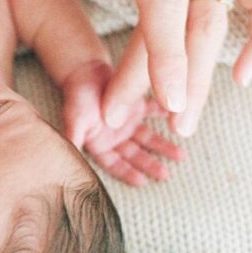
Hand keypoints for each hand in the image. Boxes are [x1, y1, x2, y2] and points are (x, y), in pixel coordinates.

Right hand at [61, 60, 184, 185]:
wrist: (83, 71)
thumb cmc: (76, 97)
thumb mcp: (75, 120)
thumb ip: (75, 140)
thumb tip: (72, 162)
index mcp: (100, 144)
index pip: (115, 164)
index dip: (127, 173)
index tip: (143, 181)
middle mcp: (115, 137)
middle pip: (134, 155)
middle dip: (150, 164)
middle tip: (166, 174)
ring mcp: (127, 122)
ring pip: (147, 138)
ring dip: (162, 146)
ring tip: (180, 155)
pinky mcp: (137, 106)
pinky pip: (154, 113)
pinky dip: (164, 115)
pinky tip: (175, 119)